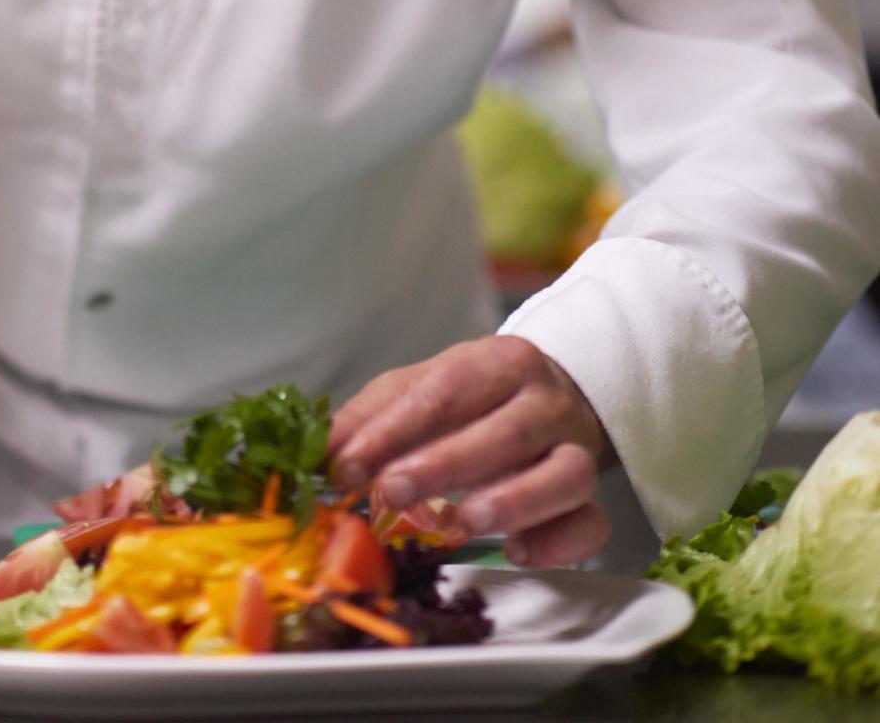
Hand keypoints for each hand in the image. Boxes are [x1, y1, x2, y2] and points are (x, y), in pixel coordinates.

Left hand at [328, 336, 611, 565]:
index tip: (346, 465)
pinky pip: (591, 523)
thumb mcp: (422, 385)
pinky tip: (517, 552)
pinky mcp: (592, 496)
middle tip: (390, 494)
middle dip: (444, 466)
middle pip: (505, 432)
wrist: (555, 392)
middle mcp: (544, 401)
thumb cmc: (474, 395)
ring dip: (513, 502)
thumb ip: (374, 414)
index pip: (446, 390)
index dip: (394, 429)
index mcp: (498, 362)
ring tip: (461, 525)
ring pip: (564, 476)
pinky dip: (558, 542)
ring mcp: (576, 448)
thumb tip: (321, 452)